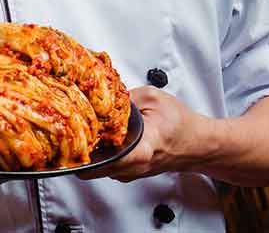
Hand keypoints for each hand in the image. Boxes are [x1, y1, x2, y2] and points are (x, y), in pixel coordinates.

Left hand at [77, 86, 212, 182]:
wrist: (197, 143)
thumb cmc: (180, 123)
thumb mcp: (152, 98)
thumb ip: (124, 97)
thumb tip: (101, 96)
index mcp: (143, 147)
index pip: (114, 158)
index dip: (92, 152)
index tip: (78, 142)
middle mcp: (135, 166)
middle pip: (97, 164)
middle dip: (82, 147)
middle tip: (71, 129)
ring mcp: (131, 172)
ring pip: (99, 166)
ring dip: (89, 150)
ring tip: (83, 130)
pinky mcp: (129, 172)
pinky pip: (106, 165)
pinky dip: (99, 152)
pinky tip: (97, 137)